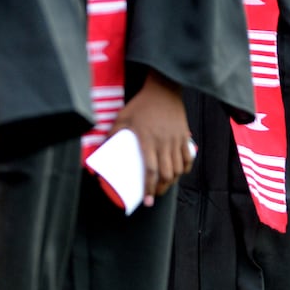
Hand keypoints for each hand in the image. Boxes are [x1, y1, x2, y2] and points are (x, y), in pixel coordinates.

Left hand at [111, 71, 191, 205]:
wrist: (163, 89)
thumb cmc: (141, 104)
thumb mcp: (122, 117)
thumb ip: (112, 133)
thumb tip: (100, 148)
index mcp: (148, 141)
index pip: (151, 171)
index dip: (149, 188)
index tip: (146, 200)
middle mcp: (164, 143)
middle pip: (167, 174)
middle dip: (161, 189)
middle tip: (153, 196)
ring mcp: (176, 140)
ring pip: (179, 168)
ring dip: (173, 181)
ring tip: (164, 186)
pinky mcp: (185, 135)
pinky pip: (189, 156)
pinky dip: (186, 168)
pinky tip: (181, 173)